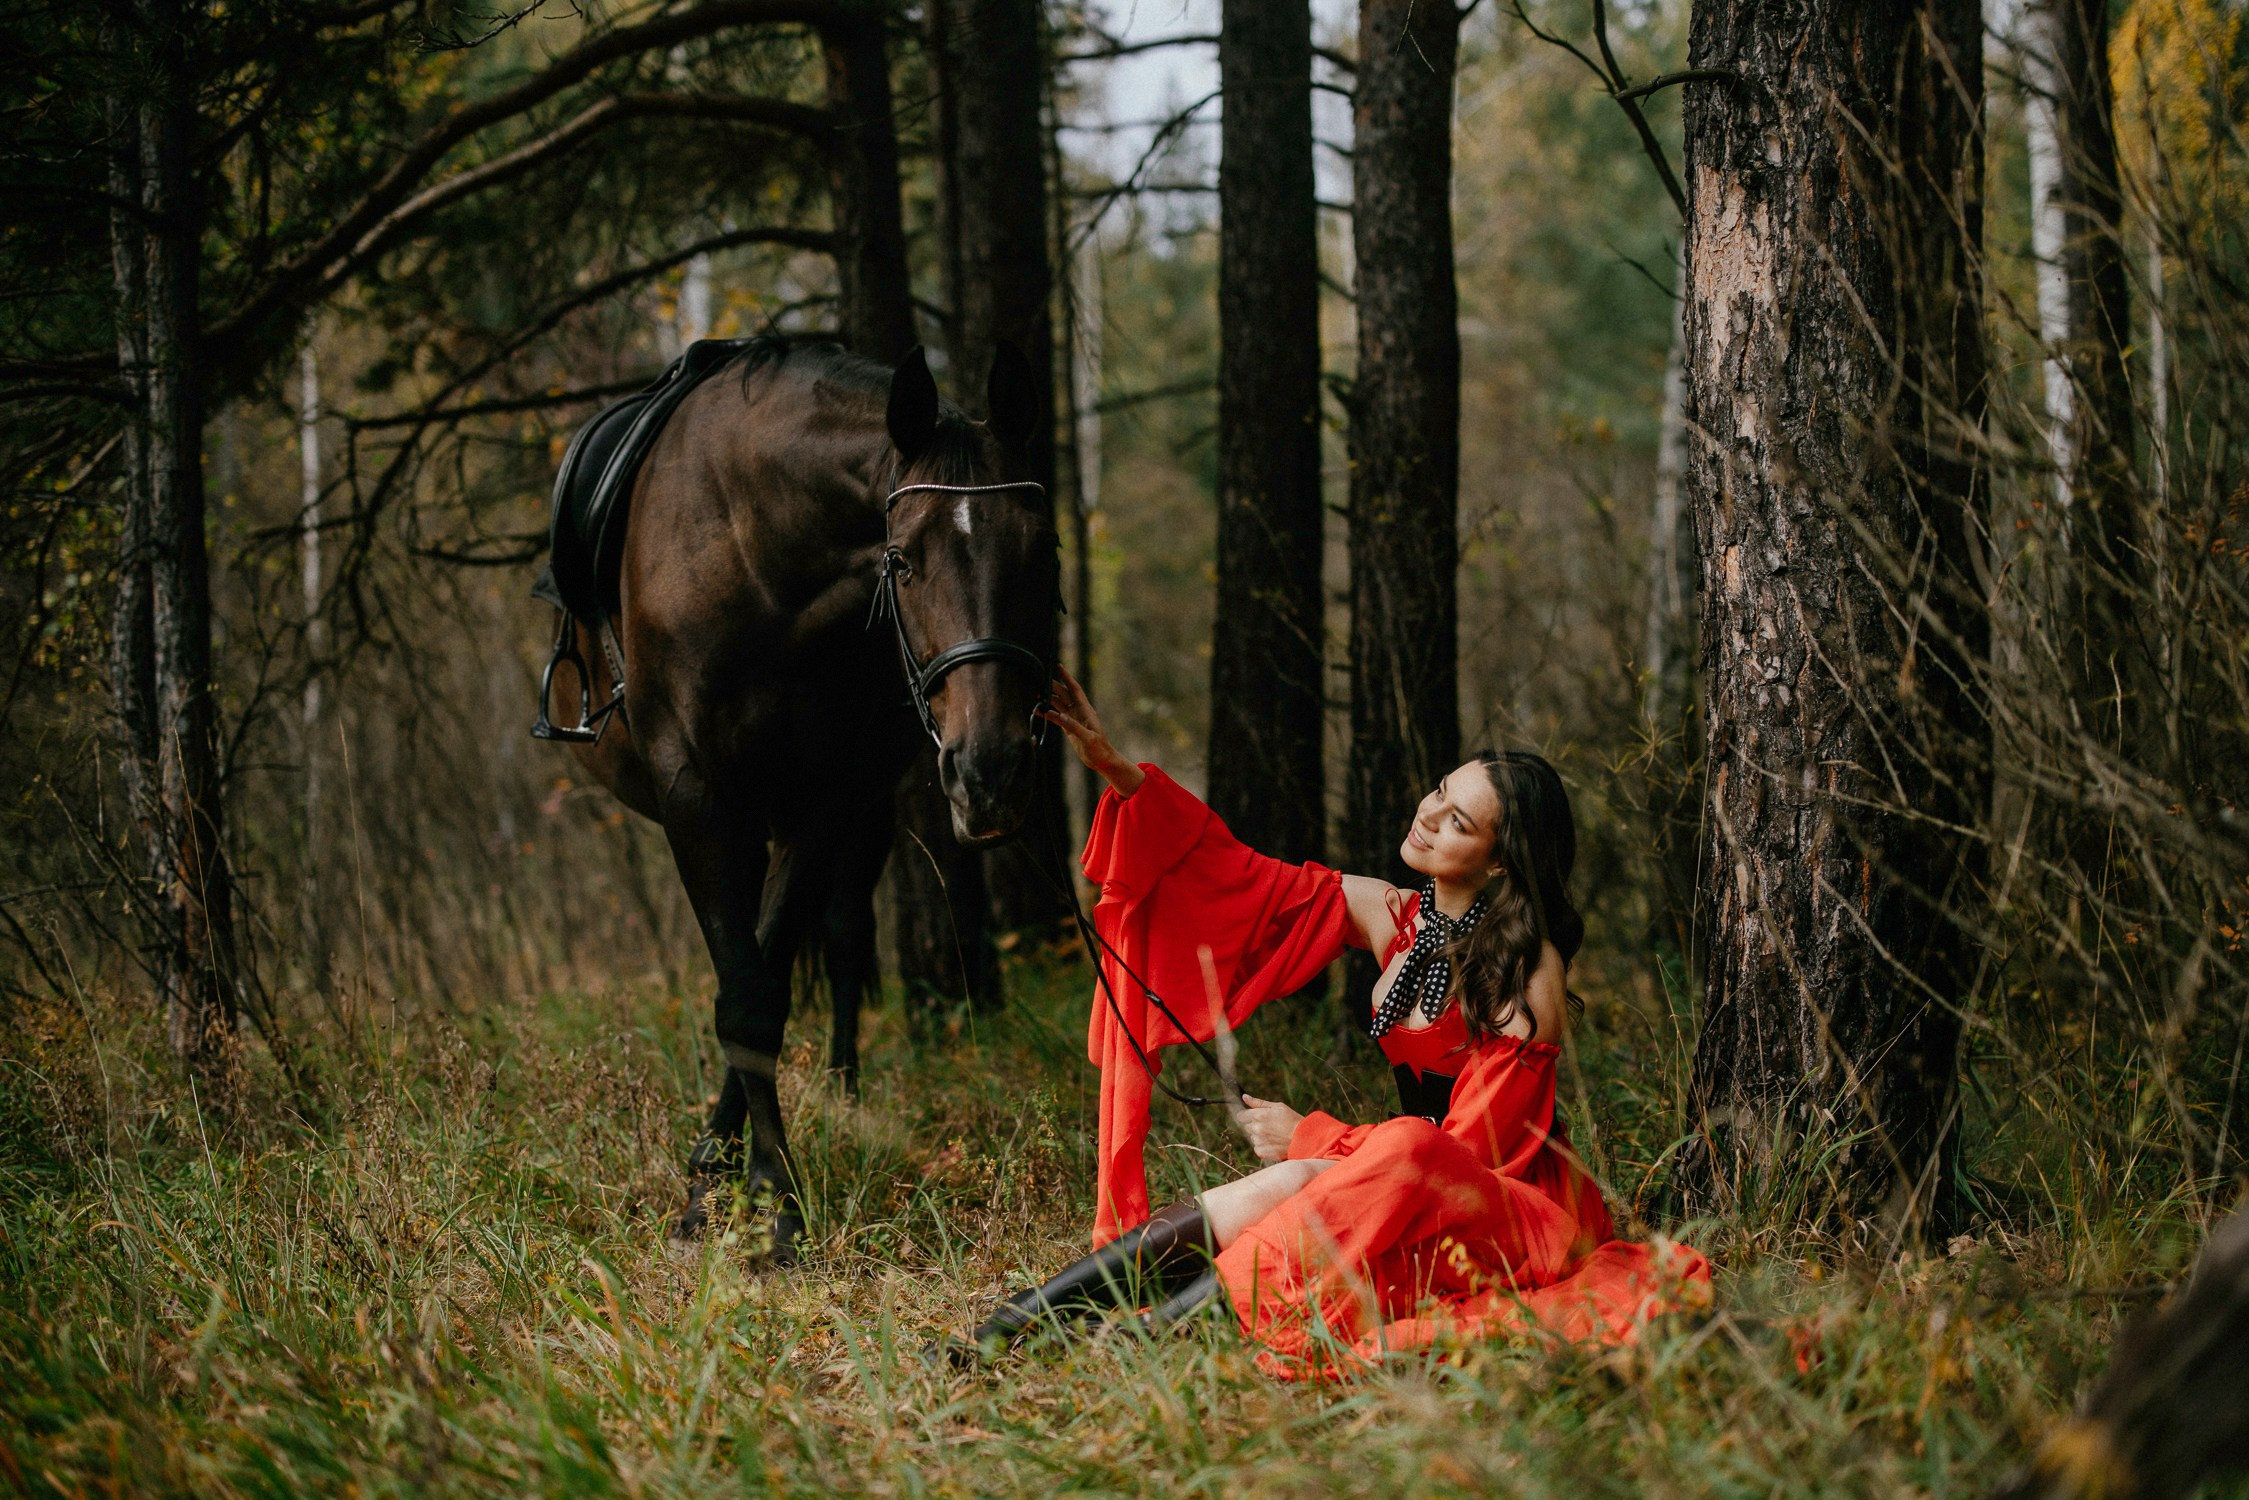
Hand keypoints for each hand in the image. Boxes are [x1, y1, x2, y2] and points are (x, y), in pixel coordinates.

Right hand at [1038, 666, 1143, 796]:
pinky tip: (1039, 712)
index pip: (1075, 689)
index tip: (1058, 666)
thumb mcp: (1088, 738)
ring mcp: (1073, 719)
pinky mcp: (1069, 728)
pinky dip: (1048, 714)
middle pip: (1064, 694)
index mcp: (1086, 710)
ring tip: (1035, 694)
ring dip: (1048, 699)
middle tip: (1039, 679)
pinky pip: (1057, 717)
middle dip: (1052, 686)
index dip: (1067, 678)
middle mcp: (1079, 712)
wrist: (1102, 761)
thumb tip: (1058, 715)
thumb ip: (1073, 726)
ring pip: (1059, 704)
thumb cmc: (1099, 749)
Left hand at [1233, 1094, 1303, 1162]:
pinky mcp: (1262, 1152)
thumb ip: (1258, 1102)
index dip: (1248, 1116)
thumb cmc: (1292, 1119)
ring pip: (1252, 1137)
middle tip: (1271, 1126)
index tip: (1257, 1117)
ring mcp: (1259, 1141)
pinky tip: (1274, 1143)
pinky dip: (1263, 1146)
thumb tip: (1244, 1096)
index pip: (1241, 1116)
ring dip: (1260, 1136)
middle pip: (1247, 1126)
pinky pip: (1256, 1148)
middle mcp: (1257, 1128)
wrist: (1304, 1138)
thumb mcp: (1277, 1107)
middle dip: (1256, 1125)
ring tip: (1274, 1135)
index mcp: (1259, 1115)